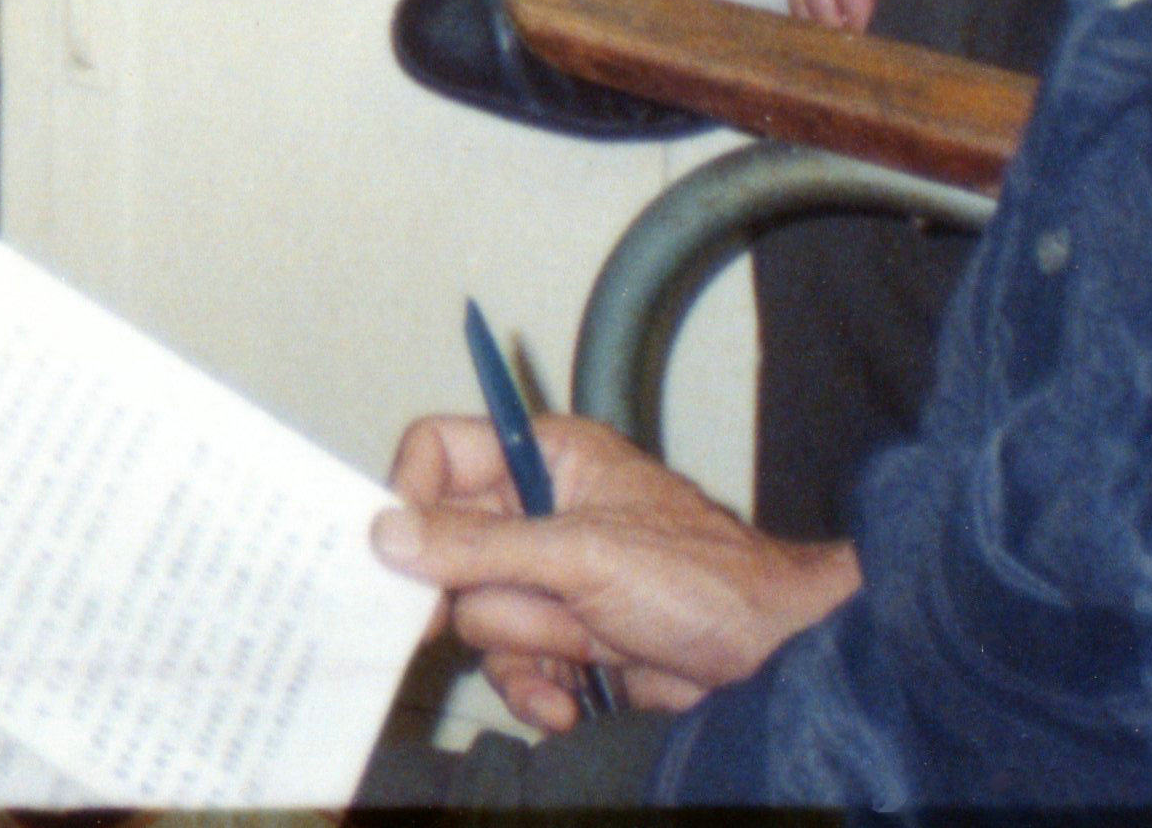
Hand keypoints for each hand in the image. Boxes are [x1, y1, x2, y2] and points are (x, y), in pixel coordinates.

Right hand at [374, 407, 856, 726]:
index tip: (398, 558)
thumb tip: (385, 533)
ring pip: (475, 618)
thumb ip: (479, 545)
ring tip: (573, 656)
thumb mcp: (581, 554)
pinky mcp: (561, 638)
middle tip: (475, 623)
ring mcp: (547, 580)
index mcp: (543, 458)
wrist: (766, 656)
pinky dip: (535, 688)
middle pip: (446, 551)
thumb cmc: (699, 579)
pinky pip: (509, 666)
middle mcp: (536, 512)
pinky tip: (571, 699)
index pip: (440, 453)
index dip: (411, 499)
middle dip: (478, 597)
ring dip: (520, 651)